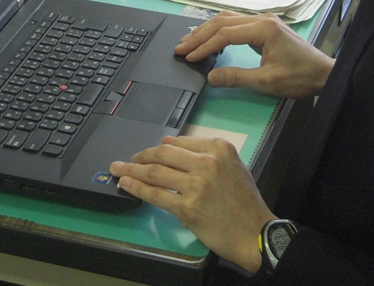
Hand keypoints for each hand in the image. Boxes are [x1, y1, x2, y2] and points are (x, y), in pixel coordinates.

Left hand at [110, 136, 275, 273]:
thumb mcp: (232, 167)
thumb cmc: (245, 202)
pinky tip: (126, 184)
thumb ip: (204, 152)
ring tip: (119, 169)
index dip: (158, 147)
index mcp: (219, 149)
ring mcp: (196, 185)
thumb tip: (169, 142)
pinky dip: (137, 188)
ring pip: (155, 172)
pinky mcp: (187, 207)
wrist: (254, 232)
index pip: (179, 143)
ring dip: (132, 170)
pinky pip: (155, 194)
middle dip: (140, 156)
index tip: (146, 152)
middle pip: (163, 154)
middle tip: (128, 160)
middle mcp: (207, 163)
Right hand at [176, 11, 333, 98]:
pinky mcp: (265, 27)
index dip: (204, 46)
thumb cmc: (300, 78)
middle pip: (222, 22)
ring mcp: (264, 21)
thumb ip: (236, 77)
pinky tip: (209, 39)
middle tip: (180, 48)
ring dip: (207, 30)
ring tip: (189, 42)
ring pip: (228, 20)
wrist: (324, 74)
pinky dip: (219, 31)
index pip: (225, 34)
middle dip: (199, 35)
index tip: (188, 57)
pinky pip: (236, 24)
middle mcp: (262, 19)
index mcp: (264, 29)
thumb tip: (211, 76)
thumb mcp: (267, 82)